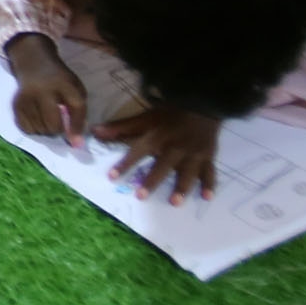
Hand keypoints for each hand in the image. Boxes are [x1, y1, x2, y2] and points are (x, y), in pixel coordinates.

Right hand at [6, 36, 88, 146]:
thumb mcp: (75, 88)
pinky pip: (27, 129)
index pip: (75, 107)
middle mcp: (42, 90)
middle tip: (59, 123)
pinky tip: (36, 118)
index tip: (77, 142)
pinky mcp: (16, 104)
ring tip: (47, 117)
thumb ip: (78, 113)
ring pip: (40, 130)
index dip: (77, 126)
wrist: (34, 62)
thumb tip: (75, 143)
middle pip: (53, 124)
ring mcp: (26, 98)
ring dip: (46, 129)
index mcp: (63, 83)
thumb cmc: (59, 79)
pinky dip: (34, 129)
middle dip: (58, 129)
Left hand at [98, 104, 222, 202]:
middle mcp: (175, 147)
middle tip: (141, 196)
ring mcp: (193, 153)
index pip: (138, 151)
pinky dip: (209, 184)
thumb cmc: (170, 113)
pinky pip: (210, 172)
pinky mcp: (208, 157)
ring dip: (182, 187)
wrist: (202, 103)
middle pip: (162, 165)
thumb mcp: (145, 118)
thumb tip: (95, 132)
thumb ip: (121, 128)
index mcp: (157, 137)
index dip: (125, 164)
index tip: (112, 177)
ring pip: (188, 172)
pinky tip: (207, 197)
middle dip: (152, 180)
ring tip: (174, 202)